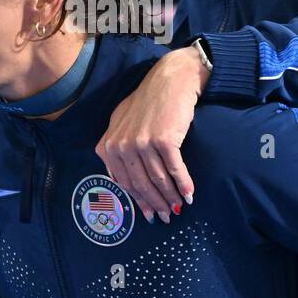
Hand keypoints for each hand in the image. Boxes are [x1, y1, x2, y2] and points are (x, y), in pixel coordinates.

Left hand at [95, 47, 209, 222]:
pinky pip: (174, 169)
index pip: (123, 182)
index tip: (149, 214)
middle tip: (166, 217)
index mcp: (108, 144)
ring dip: (170, 197)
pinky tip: (189, 195)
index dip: (138, 201)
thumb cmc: (149, 102)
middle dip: (155, 204)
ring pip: (157, 180)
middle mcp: (121, 145)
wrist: (171, 80)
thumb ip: (116, 149)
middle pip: (140, 184)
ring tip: (178, 209)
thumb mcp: (123, 122)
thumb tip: (120, 180)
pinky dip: (183, 185)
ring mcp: (141, 142)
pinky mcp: (163, 140)